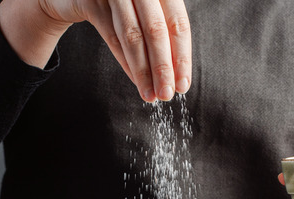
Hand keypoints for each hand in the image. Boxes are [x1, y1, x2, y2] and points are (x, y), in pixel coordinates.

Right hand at [0, 0, 191, 101]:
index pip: (177, 23)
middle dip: (163, 68)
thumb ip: (161, 34)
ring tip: (150, 94)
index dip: (181, 57)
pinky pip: (111, 34)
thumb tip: (177, 75)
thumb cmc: (117, 5)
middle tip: (167, 95)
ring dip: (143, 70)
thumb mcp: (144, 12)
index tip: (182, 85)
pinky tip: (136, 80)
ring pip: (132, 35)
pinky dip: (125, 61)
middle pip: (156, 30)